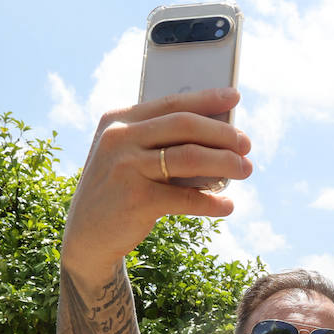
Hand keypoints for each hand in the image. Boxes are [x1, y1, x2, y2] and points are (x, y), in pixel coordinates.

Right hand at [62, 89, 252, 277]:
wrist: (86, 237)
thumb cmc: (117, 191)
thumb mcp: (127, 157)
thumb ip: (158, 142)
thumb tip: (217, 135)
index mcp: (118, 120)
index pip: (171, 103)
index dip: (206, 99)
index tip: (234, 97)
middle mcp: (119, 139)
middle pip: (185, 125)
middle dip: (223, 134)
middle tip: (246, 145)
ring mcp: (126, 168)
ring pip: (191, 157)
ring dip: (226, 163)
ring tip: (245, 170)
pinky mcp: (136, 200)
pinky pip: (187, 198)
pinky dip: (212, 202)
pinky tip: (227, 205)